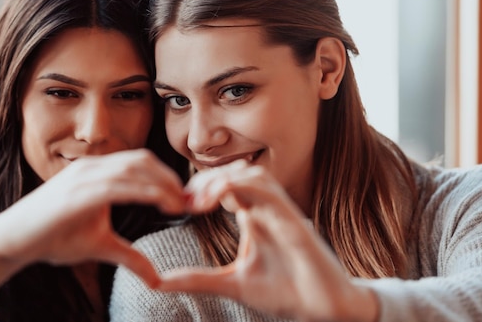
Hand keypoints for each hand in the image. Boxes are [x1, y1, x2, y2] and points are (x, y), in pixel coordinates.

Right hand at [0, 149, 184, 286]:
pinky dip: (146, 191)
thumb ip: (130, 256)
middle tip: (190, 201)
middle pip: (142, 161)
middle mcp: (92, 167)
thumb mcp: (101, 246)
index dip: (167, 177)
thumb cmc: (53, 238)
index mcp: (98, 172)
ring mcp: (84, 176)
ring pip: (134, 169)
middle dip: (170, 179)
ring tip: (181, 204)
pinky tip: (163, 204)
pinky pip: (118, 184)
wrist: (13, 240)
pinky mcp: (77, 190)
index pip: (140, 163)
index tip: (186, 198)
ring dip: (163, 184)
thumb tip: (156, 279)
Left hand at [156, 160, 377, 321]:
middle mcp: (267, 208)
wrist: (323, 309)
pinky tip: (218, 200)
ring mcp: (282, 211)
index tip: (177, 205)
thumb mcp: (232, 283)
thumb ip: (197, 279)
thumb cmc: (285, 292)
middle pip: (235, 173)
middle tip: (184, 200)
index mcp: (254, 216)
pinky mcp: (293, 220)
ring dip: (223, 179)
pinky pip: (268, 190)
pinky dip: (242, 186)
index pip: (225, 186)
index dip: (199, 189)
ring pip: (252, 173)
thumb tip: (158, 281)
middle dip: (206, 180)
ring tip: (199, 200)